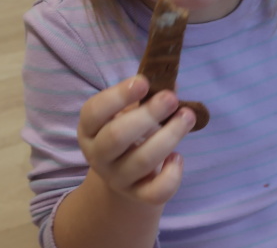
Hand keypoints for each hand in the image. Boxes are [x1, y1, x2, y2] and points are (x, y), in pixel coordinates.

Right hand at [77, 76, 195, 205]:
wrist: (124, 175)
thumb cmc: (127, 131)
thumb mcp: (127, 111)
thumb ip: (144, 96)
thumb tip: (169, 80)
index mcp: (89, 128)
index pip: (94, 111)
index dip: (118, 96)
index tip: (143, 82)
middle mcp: (98, 155)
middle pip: (117, 136)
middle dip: (148, 115)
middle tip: (171, 98)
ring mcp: (117, 178)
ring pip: (142, 161)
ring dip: (169, 136)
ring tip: (187, 117)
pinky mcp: (138, 195)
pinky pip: (156, 192)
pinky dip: (171, 175)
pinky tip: (177, 157)